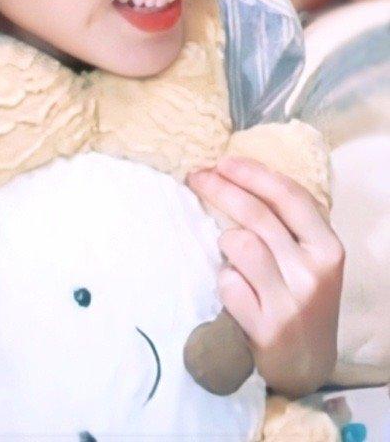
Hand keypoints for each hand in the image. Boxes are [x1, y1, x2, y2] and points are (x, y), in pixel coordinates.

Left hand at [187, 156, 343, 396]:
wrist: (306, 362)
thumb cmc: (300, 296)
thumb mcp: (309, 258)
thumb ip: (286, 223)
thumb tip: (237, 173)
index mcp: (328, 248)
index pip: (288, 196)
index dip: (252, 173)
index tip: (223, 161)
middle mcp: (313, 272)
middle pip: (256, 214)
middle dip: (220, 187)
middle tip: (196, 176)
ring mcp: (291, 301)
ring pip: (238, 243)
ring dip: (225, 243)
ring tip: (232, 256)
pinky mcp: (267, 326)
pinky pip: (228, 282)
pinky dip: (224, 280)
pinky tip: (236, 291)